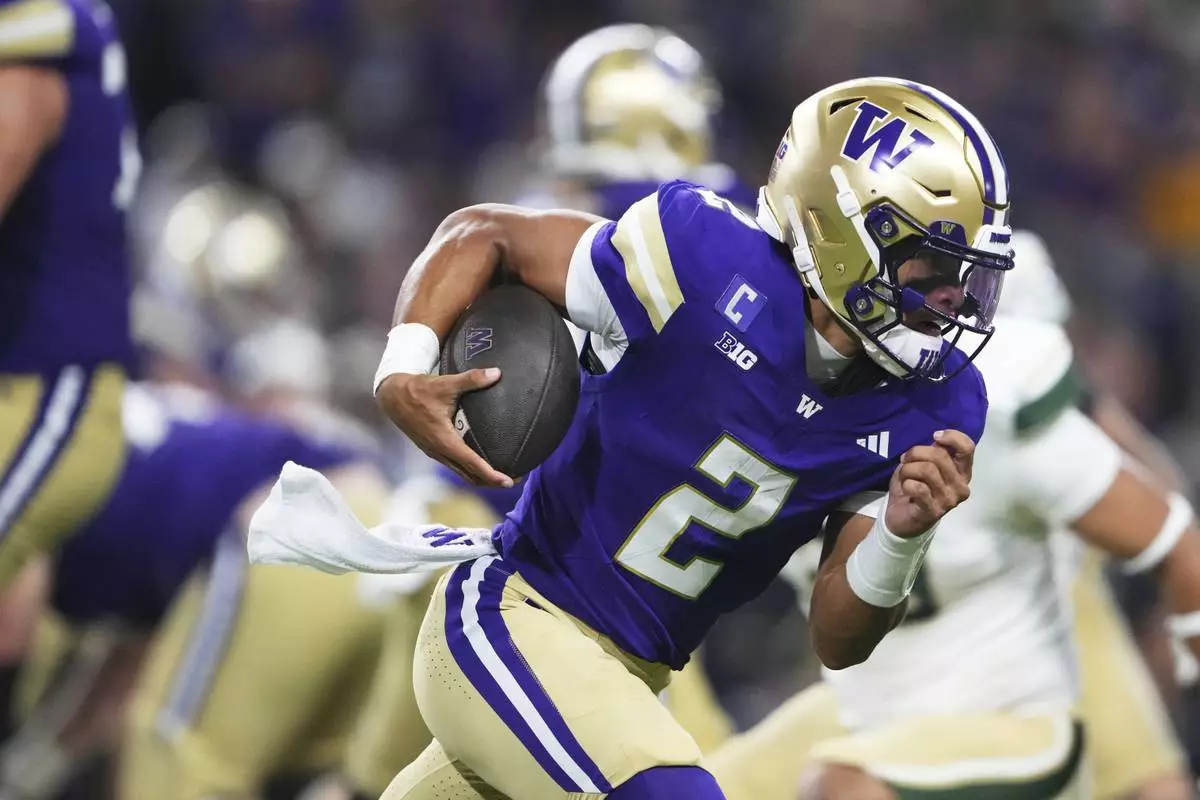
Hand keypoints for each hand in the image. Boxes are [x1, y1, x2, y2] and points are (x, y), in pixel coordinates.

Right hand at [376, 370, 513, 487]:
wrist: (393, 396)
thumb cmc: (419, 390)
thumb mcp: (446, 383)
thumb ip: (472, 379)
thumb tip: (497, 373)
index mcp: (444, 440)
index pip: (472, 464)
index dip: (491, 475)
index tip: (508, 481)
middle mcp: (440, 451)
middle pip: (469, 476)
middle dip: (491, 481)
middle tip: (514, 480)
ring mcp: (435, 452)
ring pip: (461, 473)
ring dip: (481, 477)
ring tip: (501, 476)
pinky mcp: (433, 449)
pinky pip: (455, 466)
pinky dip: (470, 469)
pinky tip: (481, 463)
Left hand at [884, 429, 974, 537]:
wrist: (903, 519)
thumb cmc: (916, 487)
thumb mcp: (925, 464)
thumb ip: (934, 452)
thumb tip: (937, 439)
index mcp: (962, 472)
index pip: (968, 448)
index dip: (951, 437)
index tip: (934, 436)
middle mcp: (961, 486)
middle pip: (940, 456)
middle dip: (916, 453)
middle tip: (905, 459)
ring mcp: (949, 500)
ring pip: (927, 469)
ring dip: (908, 469)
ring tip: (904, 475)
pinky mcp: (934, 511)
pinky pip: (918, 487)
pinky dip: (906, 483)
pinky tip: (906, 488)